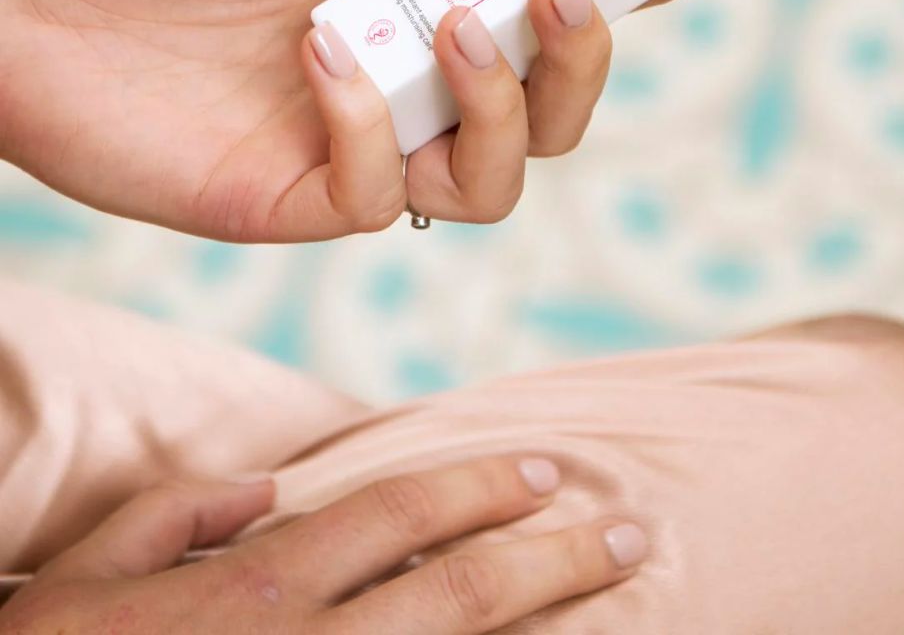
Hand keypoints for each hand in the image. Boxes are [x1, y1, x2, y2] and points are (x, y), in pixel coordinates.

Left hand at [0, 0, 730, 239]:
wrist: (25, 9)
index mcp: (420, 5)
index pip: (550, 9)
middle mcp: (411, 90)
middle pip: (557, 112)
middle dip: (585, 56)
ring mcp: (366, 153)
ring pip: (499, 179)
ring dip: (499, 102)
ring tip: (446, 20)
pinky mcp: (306, 205)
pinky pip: (381, 194)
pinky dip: (369, 124)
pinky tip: (317, 58)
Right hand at [0, 457, 646, 633]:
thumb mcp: (88, 572)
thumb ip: (177, 513)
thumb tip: (265, 488)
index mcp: (255, 588)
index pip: (398, 514)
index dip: (479, 486)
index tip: (543, 470)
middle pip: (462, 590)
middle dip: (554, 555)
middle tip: (628, 528)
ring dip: (553, 627)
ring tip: (625, 594)